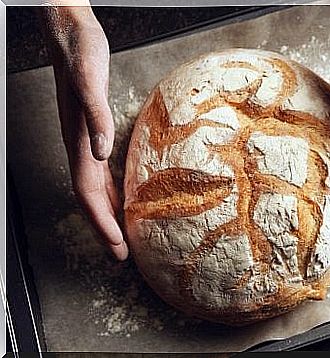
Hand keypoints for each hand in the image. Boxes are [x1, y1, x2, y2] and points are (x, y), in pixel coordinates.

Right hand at [41, 4, 127, 259]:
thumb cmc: (81, 56)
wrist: (71, 37)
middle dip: (105, 229)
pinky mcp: (95, 132)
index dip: (102, 223)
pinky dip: (112, 190)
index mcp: (80, 142)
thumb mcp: (90, 81)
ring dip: (108, 214)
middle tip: (120, 256)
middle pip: (92, 199)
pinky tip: (124, 196)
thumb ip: (96, 116)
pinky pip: (103, 172)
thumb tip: (101, 152)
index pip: (89, 194)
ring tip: (122, 236)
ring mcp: (86, 142)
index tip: (117, 248)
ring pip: (96, 189)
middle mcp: (82, 148)